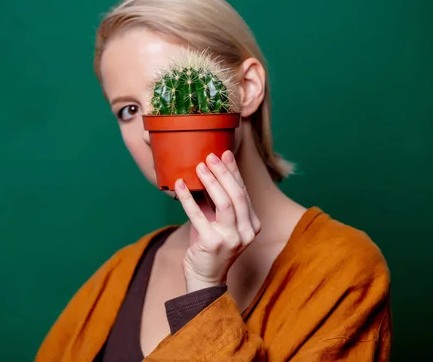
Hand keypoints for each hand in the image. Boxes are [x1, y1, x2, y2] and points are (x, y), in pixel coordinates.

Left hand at [174, 150, 260, 292]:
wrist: (204, 278)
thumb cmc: (209, 247)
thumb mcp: (217, 221)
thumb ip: (215, 202)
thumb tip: (205, 171)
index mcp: (252, 224)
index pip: (243, 192)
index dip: (234, 171)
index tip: (225, 153)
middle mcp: (246, 231)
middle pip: (237, 194)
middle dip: (223, 172)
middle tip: (210, 156)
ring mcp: (231, 239)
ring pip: (224, 203)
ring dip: (210, 182)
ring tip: (199, 166)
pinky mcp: (213, 244)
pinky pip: (198, 215)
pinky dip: (187, 198)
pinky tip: (179, 185)